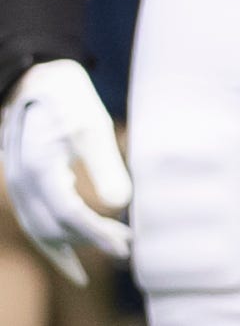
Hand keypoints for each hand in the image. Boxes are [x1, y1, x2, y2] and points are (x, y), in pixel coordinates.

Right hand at [1, 61, 130, 283]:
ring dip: (74, 247)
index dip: (97, 234)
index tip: (125, 247)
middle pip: (55, 228)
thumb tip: (121, 204)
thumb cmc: (69, 100)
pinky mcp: (24, 187)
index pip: (69, 214)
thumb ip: (105, 166)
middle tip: (128, 251)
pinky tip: (77, 252)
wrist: (38, 81)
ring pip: (41, 232)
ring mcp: (18, 187)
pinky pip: (35, 223)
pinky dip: (55, 242)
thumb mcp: (94, 127)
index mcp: (39, 168)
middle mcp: (21, 183)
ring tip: (113, 252)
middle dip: (91, 244)